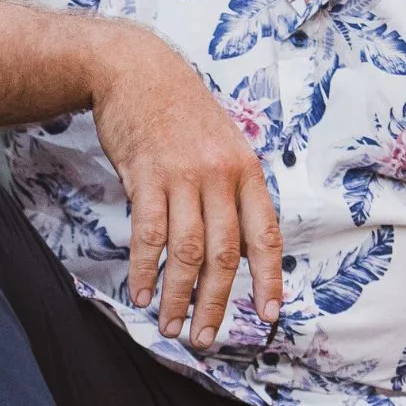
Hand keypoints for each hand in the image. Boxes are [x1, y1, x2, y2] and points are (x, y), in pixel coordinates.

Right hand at [88, 26, 281, 348]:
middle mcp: (219, 175)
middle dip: (217, 303)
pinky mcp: (145, 175)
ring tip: (172, 325)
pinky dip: (144, 268)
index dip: (268, 279)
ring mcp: (182, 175)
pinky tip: (140, 292)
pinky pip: (148, 233)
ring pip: (187, 251)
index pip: (265, 235)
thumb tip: (238, 243)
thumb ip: (232, 188)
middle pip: (224, 254)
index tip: (269, 314)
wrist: (135, 68)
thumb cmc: (180, 108)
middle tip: (205, 337)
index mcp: (246, 169)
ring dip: (178, 295)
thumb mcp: (224, 140)